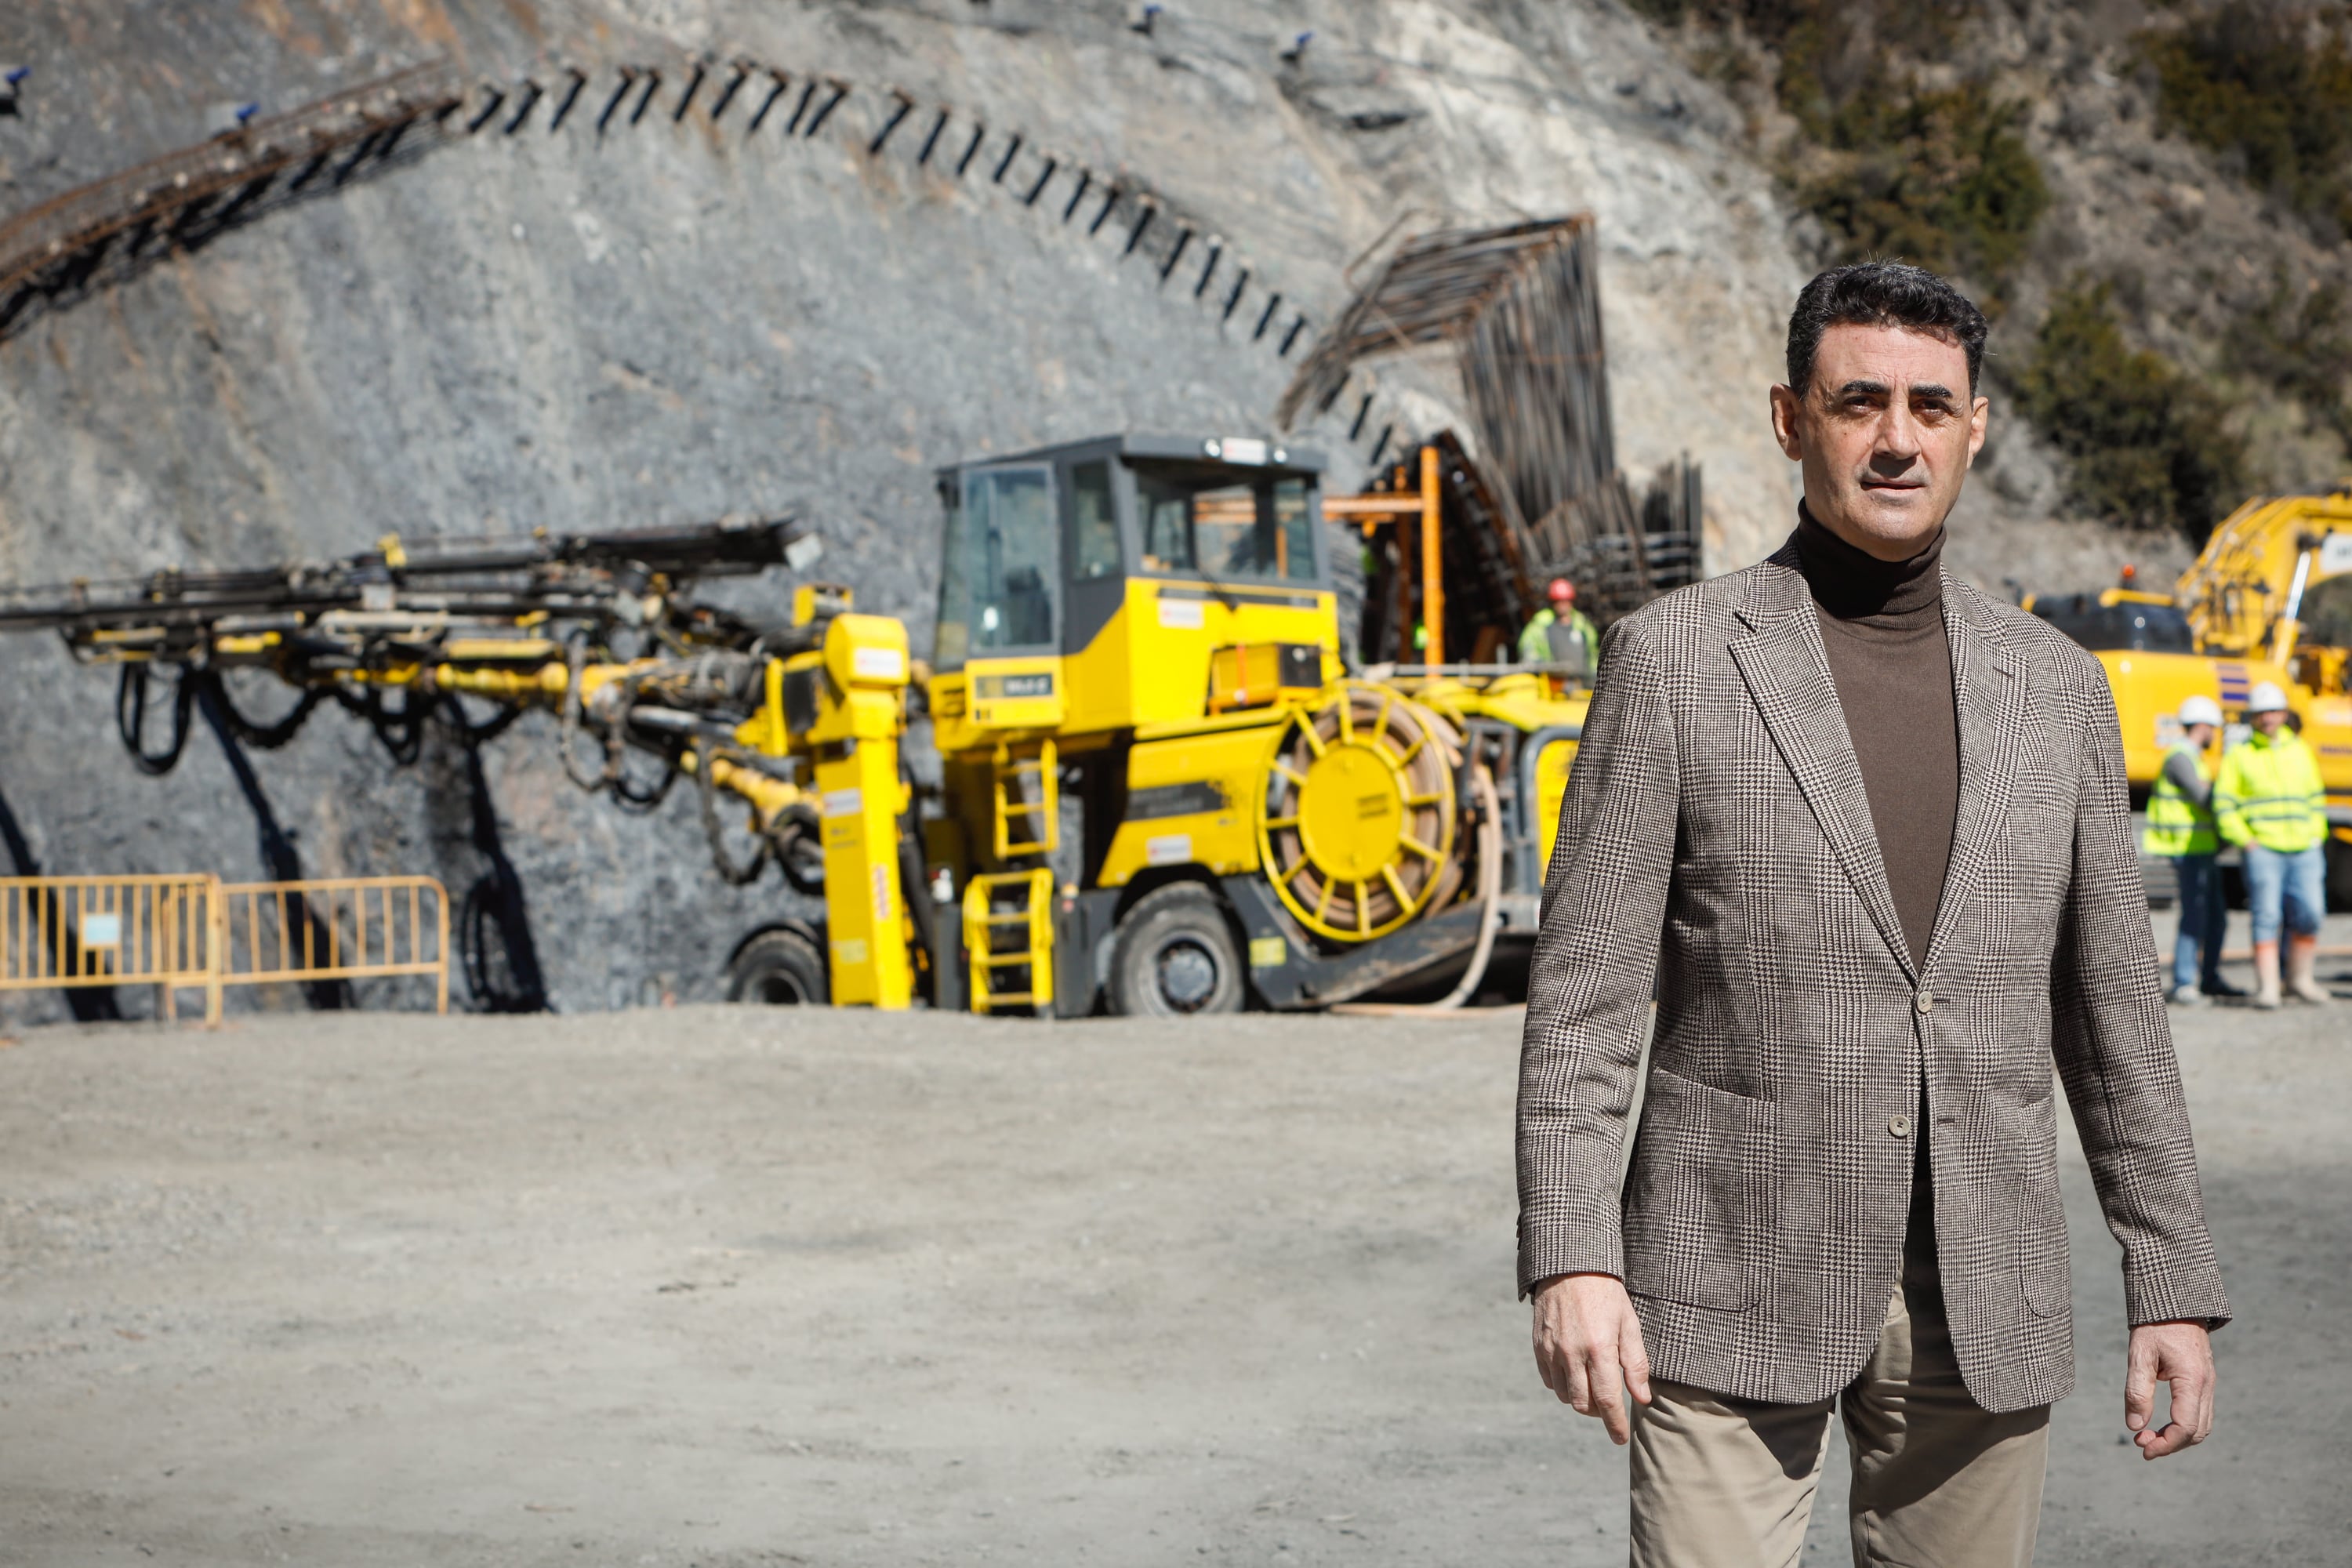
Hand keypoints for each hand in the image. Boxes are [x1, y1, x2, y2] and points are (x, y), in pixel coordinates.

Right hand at [1530, 1272, 1652, 1443]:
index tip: (1620, 1439)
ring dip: (1580, 1398)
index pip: (1607, 1400)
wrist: (1570, 1266)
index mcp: (1599, 1349)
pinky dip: (1562, 1384)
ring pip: (1565, 1395)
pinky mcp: (1538, 1346)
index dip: (1614, 1424)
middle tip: (1610, 1405)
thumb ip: (1636, 1363)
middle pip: (1583, 1404)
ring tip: (1592, 1385)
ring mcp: (1552, 1350)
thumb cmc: (1606, 1295)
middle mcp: (1572, 1353)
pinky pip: (1549, 1380)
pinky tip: (1574, 1373)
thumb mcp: (1629, 1324)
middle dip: (1598, 1412)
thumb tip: (1642, 1398)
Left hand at [2125, 1320, 2214, 1459]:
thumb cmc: (2155, 1326)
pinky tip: (2161, 1423)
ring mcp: (2209, 1384)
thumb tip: (2134, 1426)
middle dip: (2170, 1444)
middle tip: (2141, 1443)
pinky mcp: (2204, 1381)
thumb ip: (2137, 1392)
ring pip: (2202, 1425)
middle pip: (2197, 1432)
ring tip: (2148, 1435)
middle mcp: (2206, 1386)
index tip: (2142, 1448)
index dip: (2165, 1444)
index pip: (2185, 1427)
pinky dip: (2184, 1425)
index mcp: (2192, 1380)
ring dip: (2177, 1437)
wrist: (2175, 1302)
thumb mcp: (2139, 1355)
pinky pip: (2200, 1413)